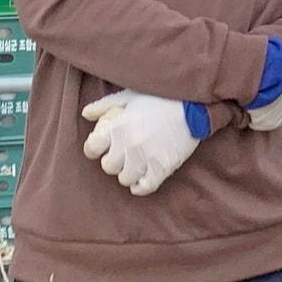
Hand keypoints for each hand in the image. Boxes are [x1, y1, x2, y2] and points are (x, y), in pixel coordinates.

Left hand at [83, 90, 200, 195]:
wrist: (196, 104)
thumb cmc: (162, 96)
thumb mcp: (131, 95)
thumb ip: (105, 105)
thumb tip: (86, 114)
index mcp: (118, 126)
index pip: (92, 149)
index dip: (95, 149)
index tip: (102, 149)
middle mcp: (128, 144)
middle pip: (108, 167)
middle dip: (114, 161)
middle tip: (124, 155)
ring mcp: (145, 157)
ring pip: (125, 179)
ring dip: (129, 173)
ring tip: (137, 165)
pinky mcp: (163, 167)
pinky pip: (145, 187)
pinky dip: (141, 186)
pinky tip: (143, 179)